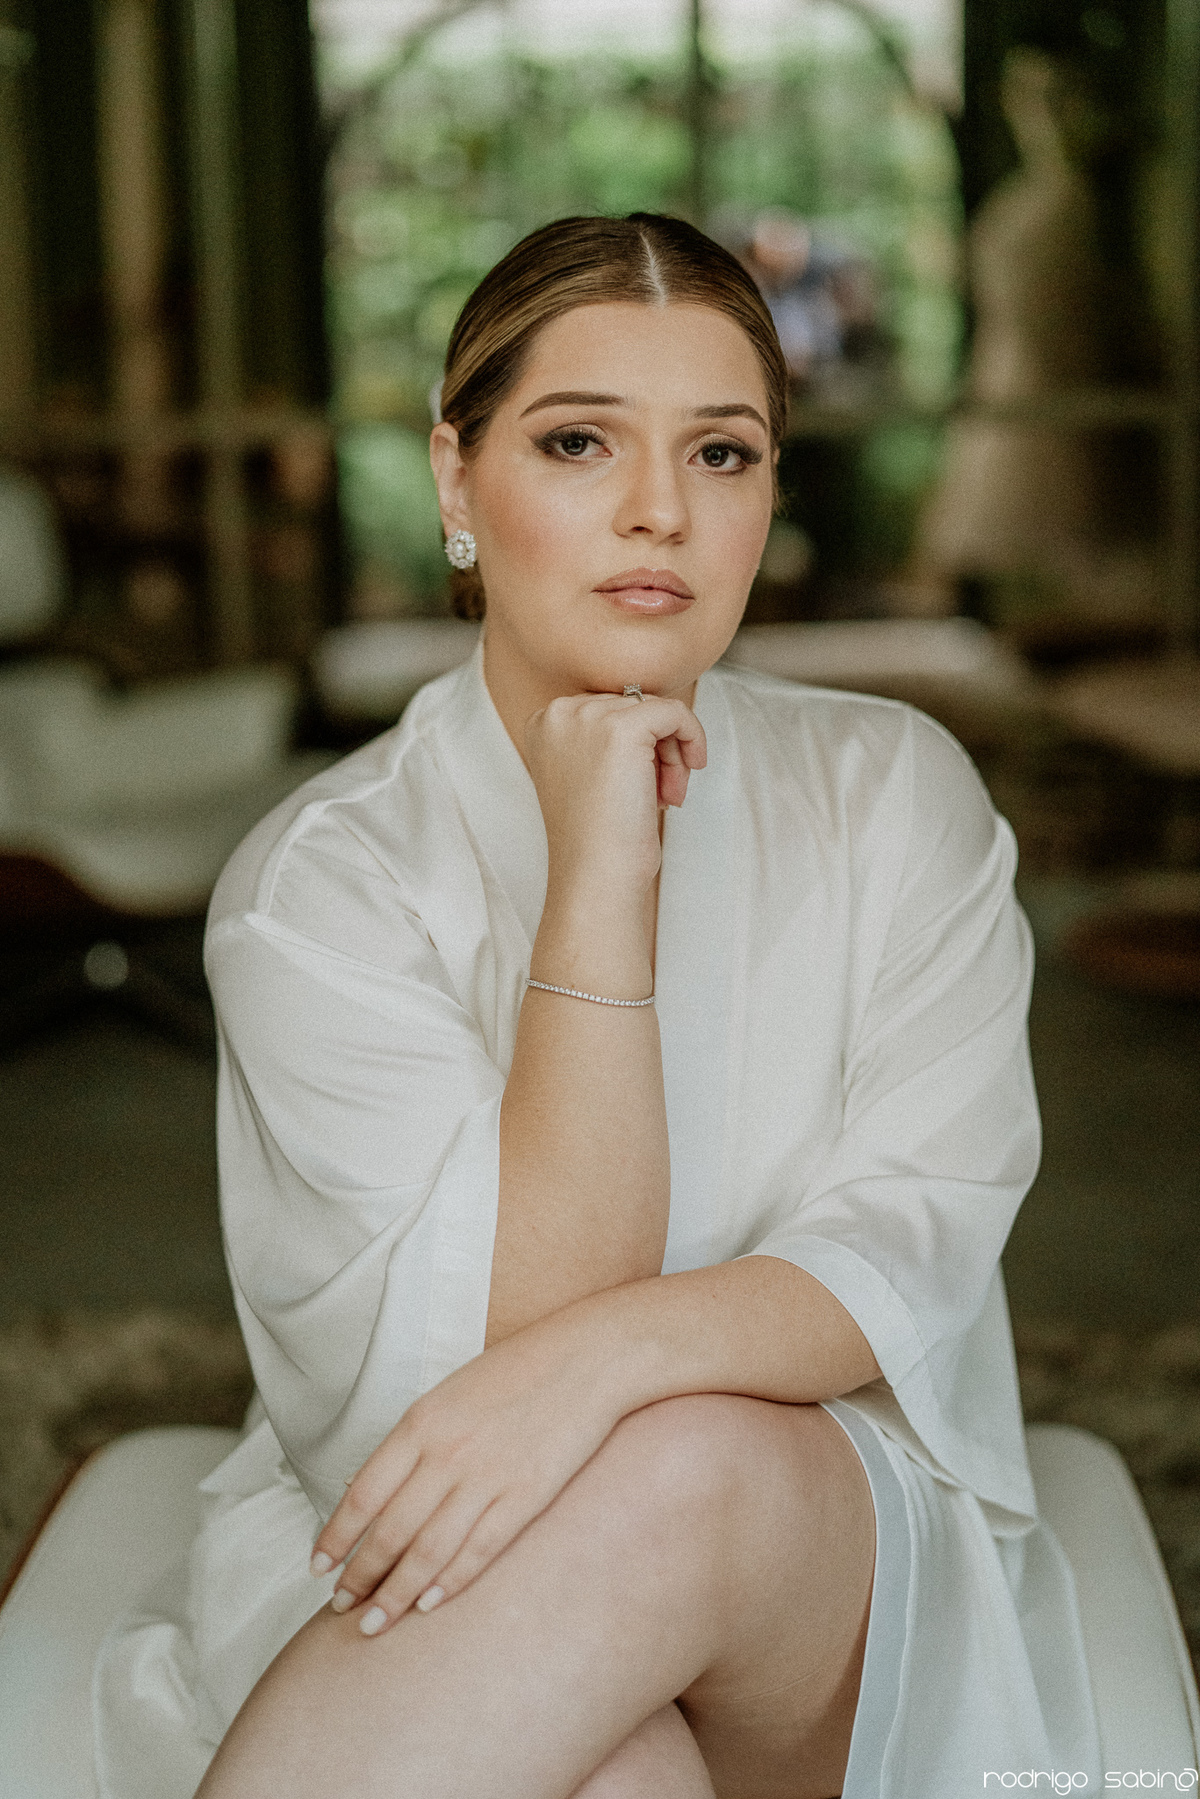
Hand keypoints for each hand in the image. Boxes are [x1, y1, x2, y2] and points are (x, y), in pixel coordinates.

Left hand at [310, 1314, 624, 1636]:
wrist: (588, 1358)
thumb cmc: (516, 1371)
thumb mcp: (449, 1393)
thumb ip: (410, 1441)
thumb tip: (361, 1487)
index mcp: (422, 1422)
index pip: (363, 1494)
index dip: (336, 1537)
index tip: (318, 1567)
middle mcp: (447, 1454)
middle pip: (390, 1531)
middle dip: (360, 1576)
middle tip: (342, 1606)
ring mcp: (487, 1478)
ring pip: (428, 1552)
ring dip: (395, 1593)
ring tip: (373, 1623)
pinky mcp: (525, 1497)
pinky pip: (478, 1551)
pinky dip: (449, 1583)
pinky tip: (429, 1605)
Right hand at [524, 691, 705, 904]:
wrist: (596, 876)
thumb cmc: (598, 838)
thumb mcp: (591, 774)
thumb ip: (607, 737)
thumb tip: (659, 711)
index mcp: (543, 723)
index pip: (608, 709)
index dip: (636, 745)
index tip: (645, 782)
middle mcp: (558, 713)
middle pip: (631, 706)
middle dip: (657, 749)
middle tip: (665, 793)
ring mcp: (588, 718)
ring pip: (656, 710)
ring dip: (673, 752)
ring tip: (670, 794)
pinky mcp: (623, 729)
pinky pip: (676, 712)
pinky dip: (693, 737)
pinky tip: (693, 768)